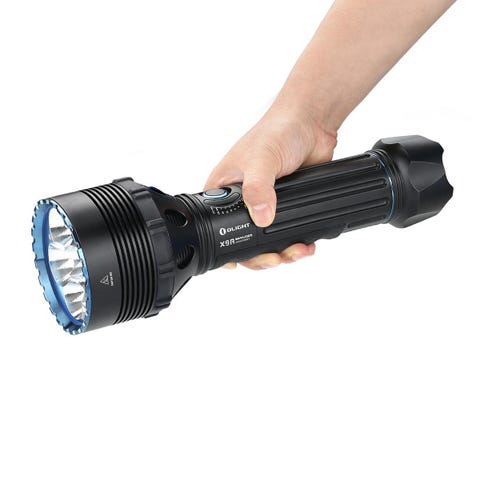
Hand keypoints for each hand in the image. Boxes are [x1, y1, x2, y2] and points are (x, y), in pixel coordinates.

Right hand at [204, 100, 336, 269]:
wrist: (312, 124)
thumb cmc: (277, 131)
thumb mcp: (261, 160)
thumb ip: (258, 189)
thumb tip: (260, 217)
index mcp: (224, 189)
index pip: (217, 226)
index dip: (226, 248)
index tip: (238, 262)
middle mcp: (242, 200)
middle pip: (244, 240)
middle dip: (259, 256)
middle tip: (274, 259)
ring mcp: (265, 205)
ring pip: (268, 241)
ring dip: (282, 253)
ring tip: (295, 252)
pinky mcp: (286, 207)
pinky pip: (289, 233)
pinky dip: (297, 244)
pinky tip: (306, 245)